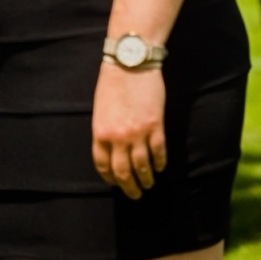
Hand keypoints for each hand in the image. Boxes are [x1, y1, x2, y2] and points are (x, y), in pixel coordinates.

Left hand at [91, 60, 166, 199]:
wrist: (130, 64)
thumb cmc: (112, 85)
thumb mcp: (100, 110)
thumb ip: (105, 131)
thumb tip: (112, 151)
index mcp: (100, 133)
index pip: (103, 165)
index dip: (110, 178)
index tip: (116, 183)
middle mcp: (117, 137)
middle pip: (123, 172)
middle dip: (129, 187)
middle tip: (135, 194)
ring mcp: (138, 133)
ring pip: (143, 167)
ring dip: (147, 179)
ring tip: (149, 184)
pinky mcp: (156, 127)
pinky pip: (159, 153)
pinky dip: (160, 163)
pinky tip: (160, 167)